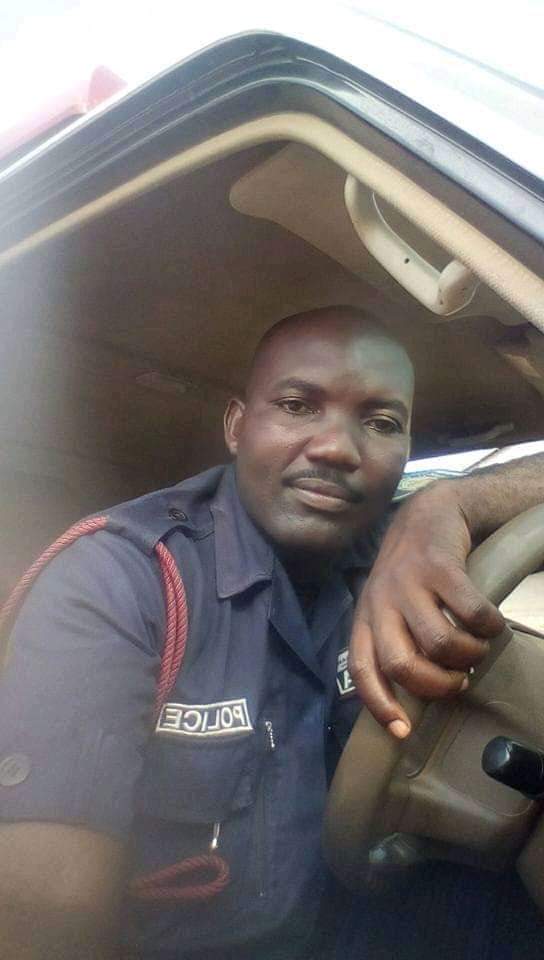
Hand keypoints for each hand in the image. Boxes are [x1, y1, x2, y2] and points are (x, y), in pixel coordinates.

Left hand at [349, 480, 504, 737]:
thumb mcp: (391, 606)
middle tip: (457, 682)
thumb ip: (395, 642)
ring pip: (438, 642)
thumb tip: (411, 701)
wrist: (431, 512)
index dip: (380, 705)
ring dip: (467, 656)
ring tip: (476, 650)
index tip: (404, 732)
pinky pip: (471, 613)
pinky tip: (491, 623)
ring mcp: (409, 582)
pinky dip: (488, 626)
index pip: (362, 669)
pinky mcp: (440, 566)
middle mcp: (381, 602)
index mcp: (366, 617)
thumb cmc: (413, 573)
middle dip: (435, 685)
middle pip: (400, 664)